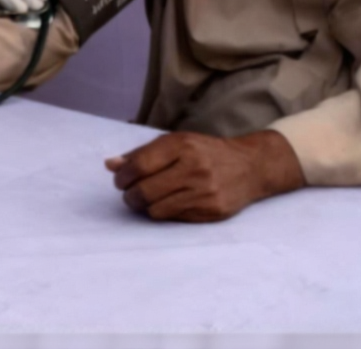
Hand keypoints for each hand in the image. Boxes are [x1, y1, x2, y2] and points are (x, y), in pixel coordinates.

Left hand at [105, 130, 304, 222]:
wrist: (250, 166)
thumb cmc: (204, 152)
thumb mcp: (175, 143)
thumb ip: (141, 153)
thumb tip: (110, 165)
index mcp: (181, 145)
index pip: (139, 165)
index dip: (122, 176)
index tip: (120, 180)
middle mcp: (194, 167)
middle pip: (144, 191)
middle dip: (129, 195)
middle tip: (130, 193)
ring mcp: (205, 191)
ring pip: (156, 209)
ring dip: (145, 206)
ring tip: (148, 198)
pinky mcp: (213, 210)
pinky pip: (174, 218)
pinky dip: (165, 212)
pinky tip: (169, 203)